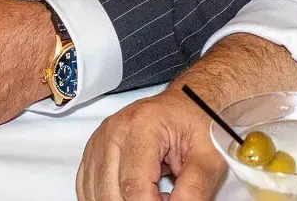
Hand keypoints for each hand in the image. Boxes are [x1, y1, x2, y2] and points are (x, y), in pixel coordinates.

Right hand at [77, 87, 223, 200]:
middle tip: (163, 198)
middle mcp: (114, 130)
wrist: (186, 104)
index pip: (134, 185)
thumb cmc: (196, 123)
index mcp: (142, 125)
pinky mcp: (93, 152)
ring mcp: (100, 140)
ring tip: (152, 194)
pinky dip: (108, 198)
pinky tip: (131, 195)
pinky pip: (88, 188)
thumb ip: (194, 189)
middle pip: (110, 193)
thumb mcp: (208, 157)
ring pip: (96, 194)